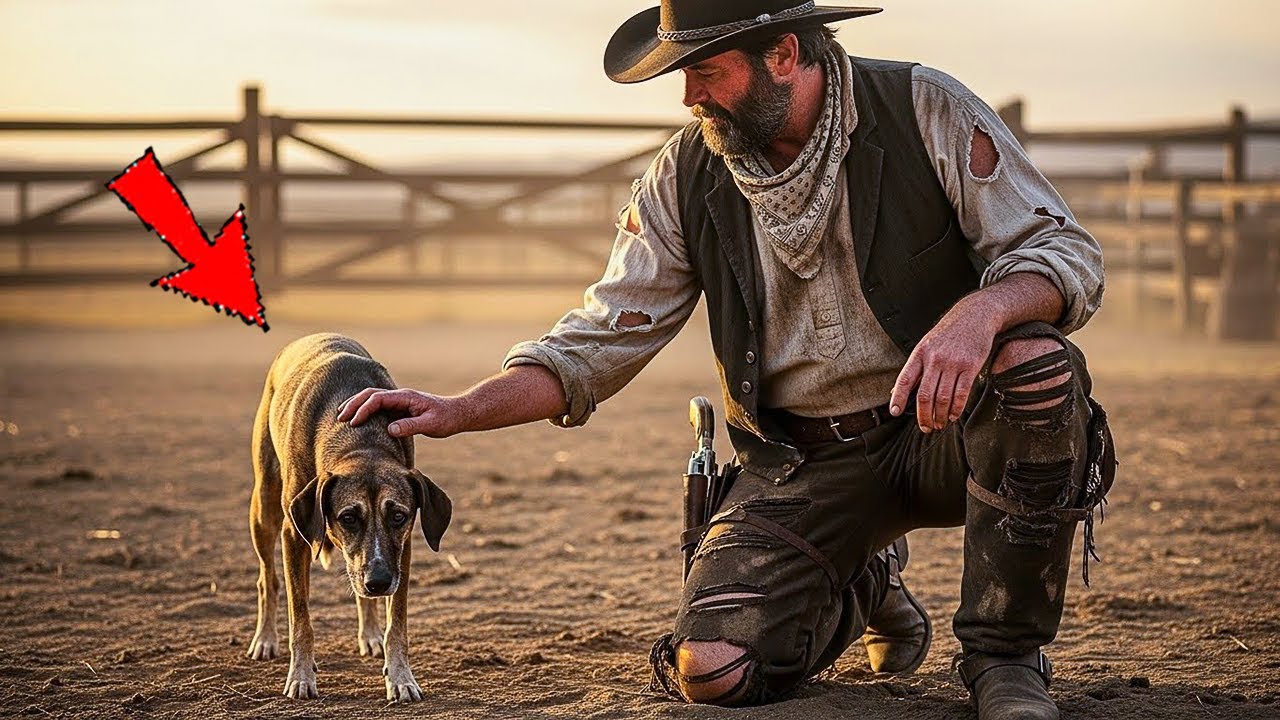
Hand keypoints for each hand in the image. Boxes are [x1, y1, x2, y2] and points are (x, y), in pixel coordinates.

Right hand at [336, 388, 465, 438]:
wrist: (458, 413)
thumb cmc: (446, 419)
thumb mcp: (431, 425)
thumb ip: (410, 426)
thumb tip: (389, 429)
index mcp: (405, 397)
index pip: (378, 398)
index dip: (364, 409)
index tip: (354, 423)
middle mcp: (400, 396)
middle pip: (370, 394)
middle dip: (353, 404)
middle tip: (340, 418)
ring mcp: (399, 401)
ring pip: (372, 398)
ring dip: (356, 405)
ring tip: (341, 416)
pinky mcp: (400, 408)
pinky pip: (378, 406)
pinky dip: (365, 410)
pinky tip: (357, 419)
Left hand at [889, 296, 999, 432]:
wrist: (975, 315)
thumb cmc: (948, 333)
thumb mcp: (926, 345)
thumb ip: (914, 369)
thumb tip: (896, 391)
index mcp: (920, 353)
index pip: (905, 379)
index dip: (898, 398)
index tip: (894, 412)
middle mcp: (935, 358)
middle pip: (924, 395)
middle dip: (923, 416)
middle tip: (926, 428)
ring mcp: (953, 362)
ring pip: (942, 397)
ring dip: (940, 416)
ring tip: (939, 424)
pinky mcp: (970, 366)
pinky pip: (961, 393)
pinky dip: (956, 408)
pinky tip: (953, 415)